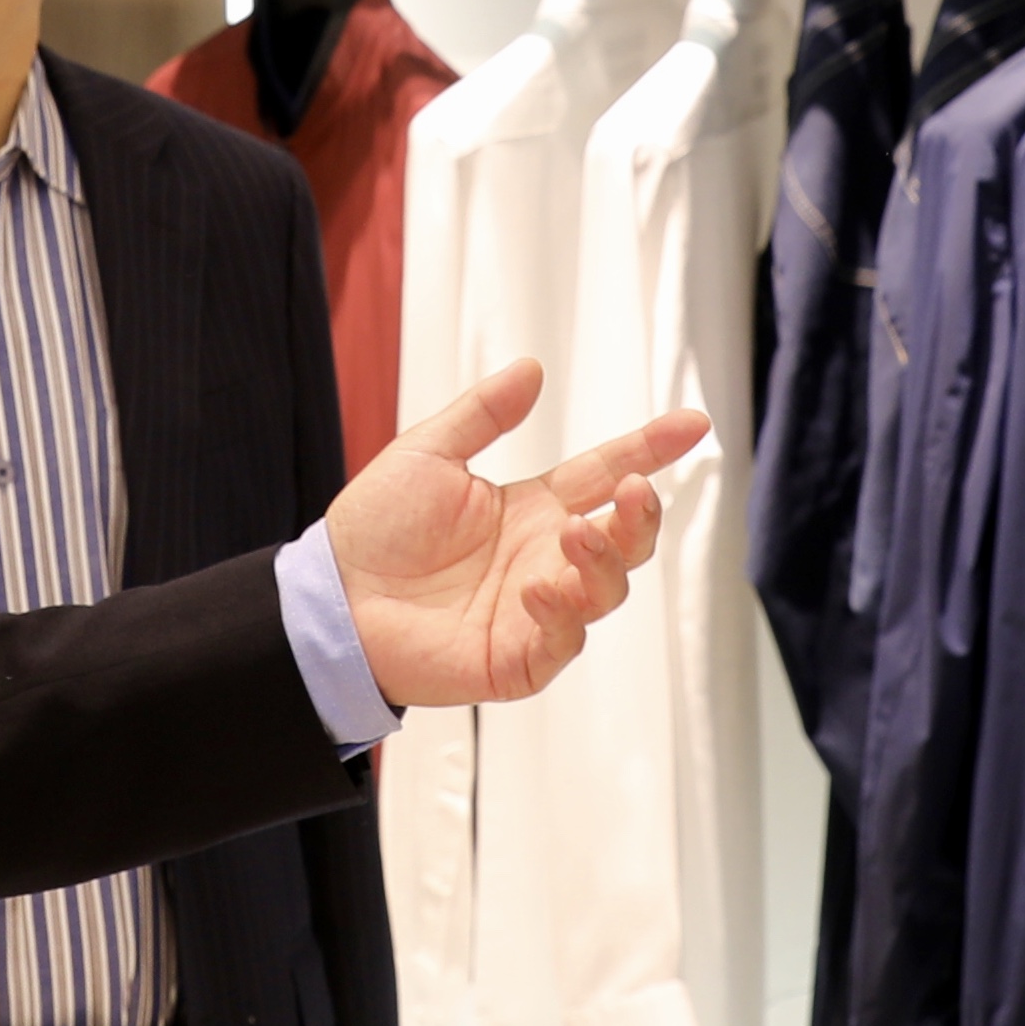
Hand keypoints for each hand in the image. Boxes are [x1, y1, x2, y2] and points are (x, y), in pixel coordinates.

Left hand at [327, 361, 709, 710]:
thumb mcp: (427, 453)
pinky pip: (563, 640)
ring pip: (607, 589)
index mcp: (531, 509)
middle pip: (624, 539)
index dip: (649, 449)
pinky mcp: (518, 656)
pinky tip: (540, 586)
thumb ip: (482, 414)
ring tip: (574, 535)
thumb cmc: (374, 530)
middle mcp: (544, 557)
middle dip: (642, 516)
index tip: (692, 425)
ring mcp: (536, 609)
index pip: (604, 475)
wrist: (331, 598)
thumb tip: (532, 368)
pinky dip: (563, 613)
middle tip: (635, 490)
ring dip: (605, 561)